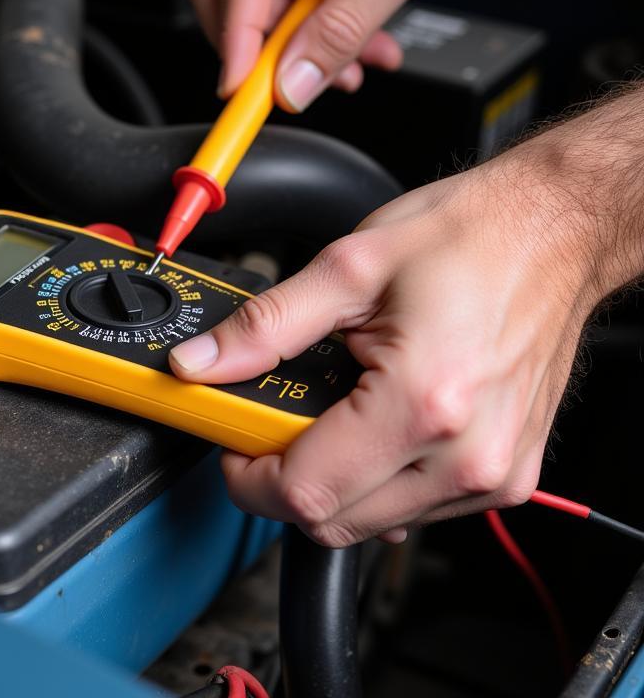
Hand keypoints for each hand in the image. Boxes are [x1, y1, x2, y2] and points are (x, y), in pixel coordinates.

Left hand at [167, 136, 608, 546]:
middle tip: (275, 415)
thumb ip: (265, 326)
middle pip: (333, 522)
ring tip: (336, 403)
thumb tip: (202, 362)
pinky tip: (375, 420)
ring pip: (371, 523)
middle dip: (283, 476)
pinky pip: (415, 508)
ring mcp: (492, 474)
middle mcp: (466, 456)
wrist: (552, 230)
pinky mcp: (504, 476)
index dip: (247, 475)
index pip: (305, 492)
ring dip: (332, 478)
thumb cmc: (468, 238)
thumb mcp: (347, 266)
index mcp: (423, 402)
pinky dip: (376, 478)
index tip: (232, 439)